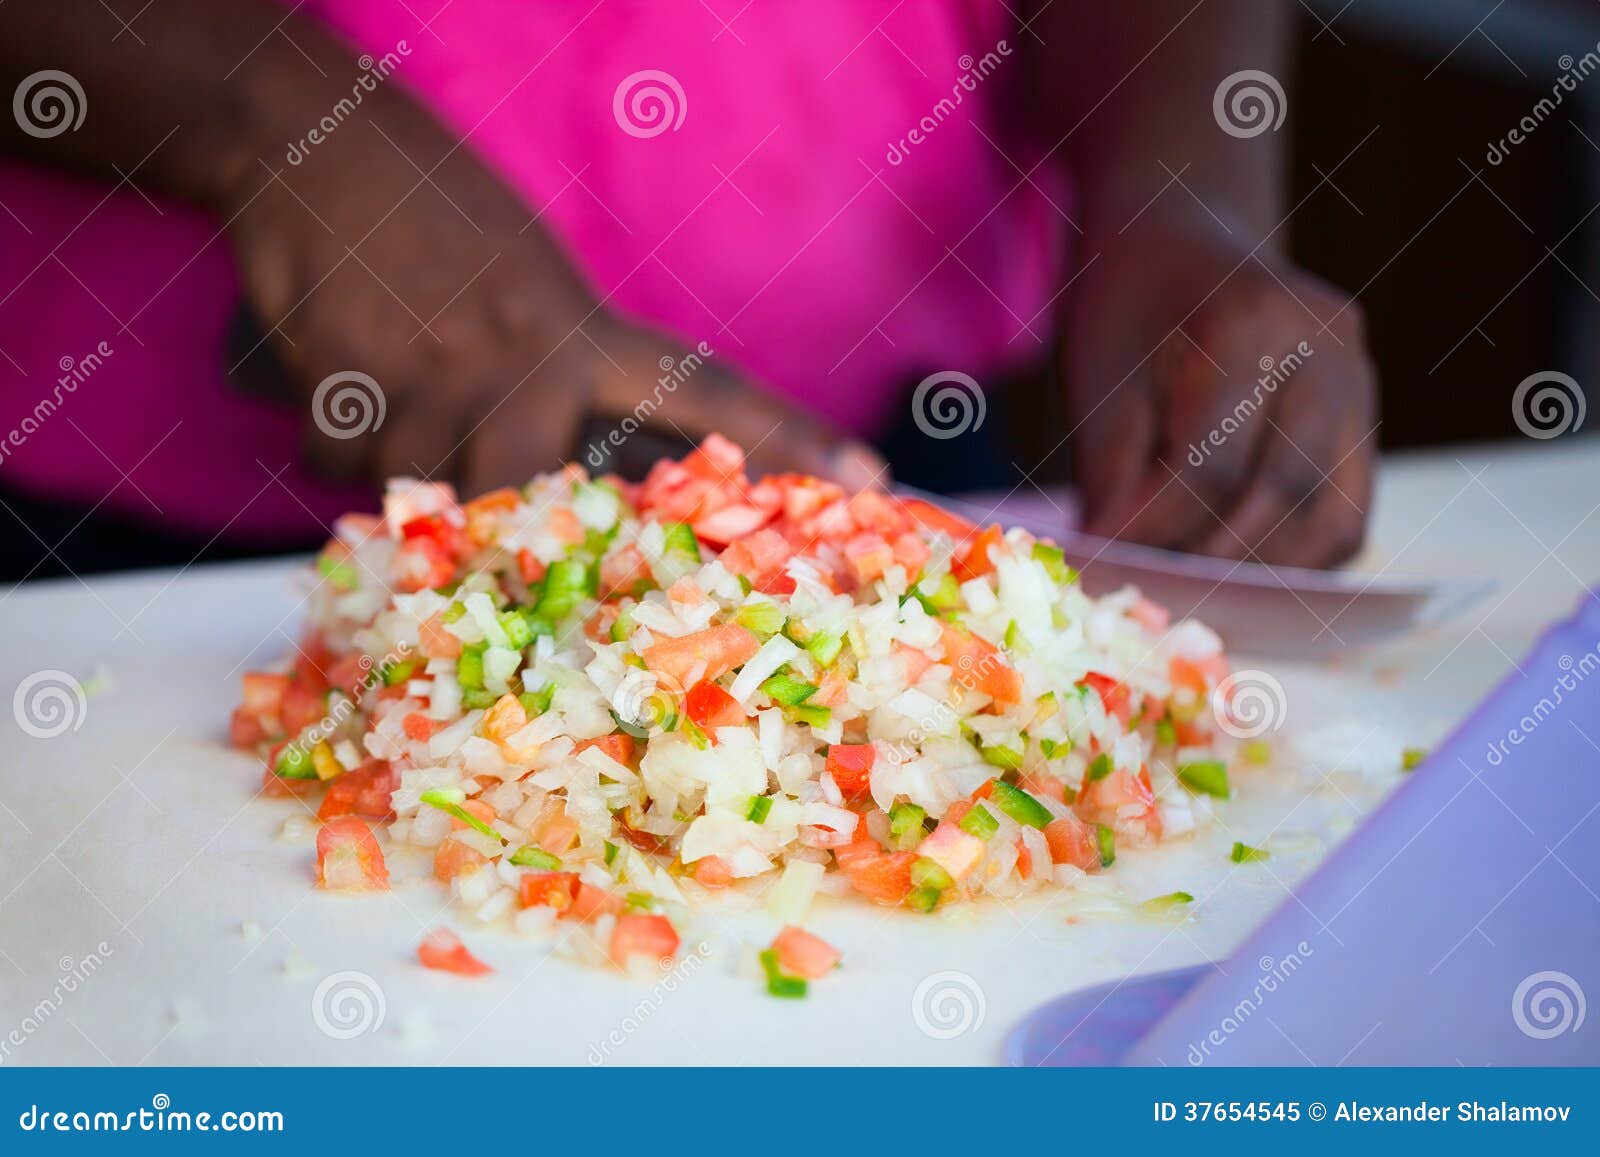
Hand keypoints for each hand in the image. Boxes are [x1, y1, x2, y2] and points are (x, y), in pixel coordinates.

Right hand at [217, 67, 879, 495]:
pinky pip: (346, 466)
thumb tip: (546, 483)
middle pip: (534, 501)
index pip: (706, 393)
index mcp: (584, 325)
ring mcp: (446, 369)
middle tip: (463, 478)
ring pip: (425, 493)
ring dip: (397, 455)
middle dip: (494, 517)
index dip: (788, 444)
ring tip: (387, 369)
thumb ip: (552, 367)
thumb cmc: (426, 211)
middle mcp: (532, 353)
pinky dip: (335, 433)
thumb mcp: (524, 276)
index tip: (874, 484)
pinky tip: (341, 360)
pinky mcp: (357, 382)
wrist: (310, 133)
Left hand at [1059, 217, 1376, 566]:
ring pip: (1333, 519)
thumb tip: (1114, 570)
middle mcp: (1328, 349)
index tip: (1108, 569)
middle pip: (1283, 493)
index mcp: (1252, 320)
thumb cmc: (1130, 313)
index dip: (1156, 530)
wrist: (1183, 246)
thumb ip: (1110, 476)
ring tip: (1195, 597)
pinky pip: (1345, 516)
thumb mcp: (1100, 382)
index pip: (1212, 462)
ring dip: (1264, 575)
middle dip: (1212, 562)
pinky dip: (1293, 560)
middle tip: (1153, 601)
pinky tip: (1235, 575)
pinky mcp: (1368, 421)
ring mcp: (1362, 383)